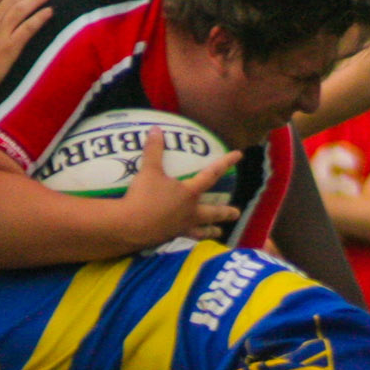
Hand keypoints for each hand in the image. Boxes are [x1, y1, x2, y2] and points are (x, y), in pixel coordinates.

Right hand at [117, 128, 241, 247]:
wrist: (129, 226)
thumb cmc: (143, 198)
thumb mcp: (148, 171)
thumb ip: (153, 150)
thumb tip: (156, 129)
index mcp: (189, 194)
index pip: (211, 175)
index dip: (225, 163)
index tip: (239, 155)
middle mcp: (190, 213)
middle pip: (213, 213)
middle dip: (226, 212)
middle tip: (237, 213)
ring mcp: (180, 228)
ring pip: (202, 231)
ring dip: (211, 231)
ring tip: (218, 232)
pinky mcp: (168, 239)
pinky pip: (184, 239)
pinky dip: (190, 240)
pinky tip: (188, 239)